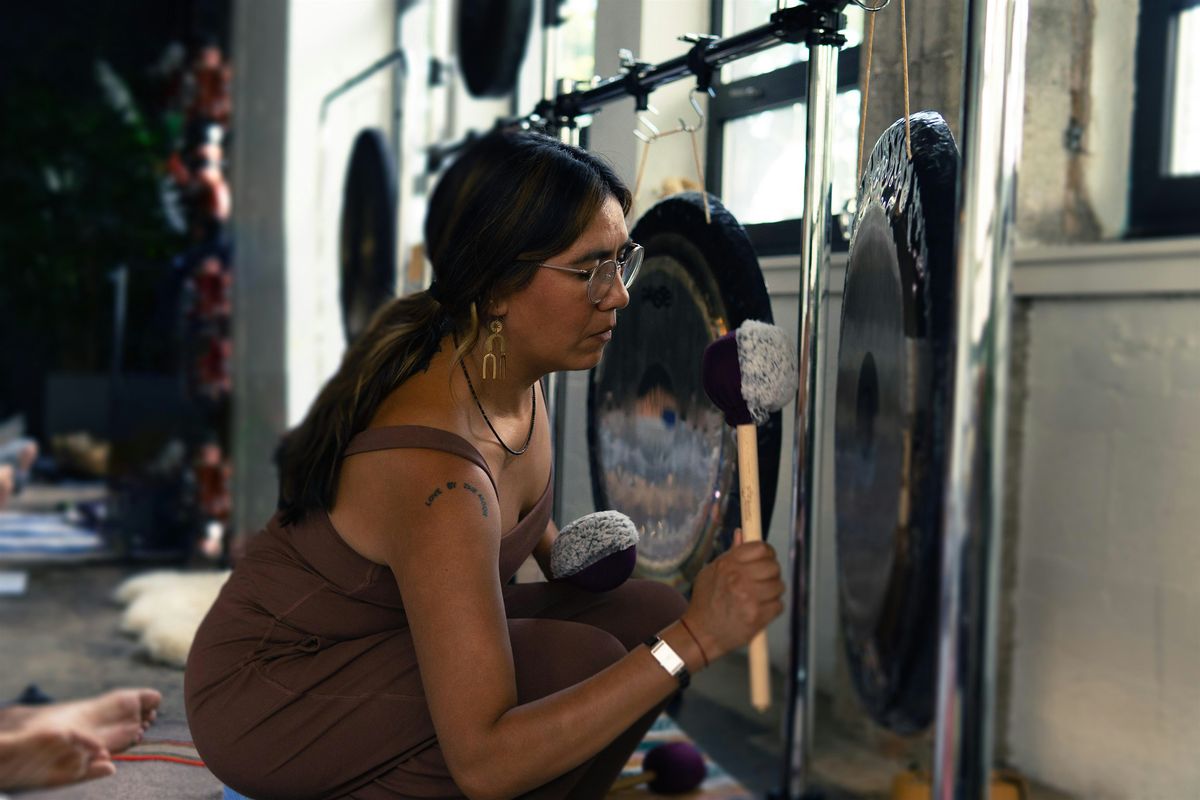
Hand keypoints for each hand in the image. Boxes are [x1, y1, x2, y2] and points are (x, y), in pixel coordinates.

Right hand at [681, 528, 784, 662]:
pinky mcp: (757, 617)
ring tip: (759, 598)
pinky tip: (759, 610)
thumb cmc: (706, 602)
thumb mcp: (711, 572)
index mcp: (728, 564)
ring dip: (772, 592)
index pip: (761, 548)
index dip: (767, 553)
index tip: (766, 559)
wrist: (700, 633)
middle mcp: (739, 578)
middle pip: (773, 567)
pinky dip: (772, 608)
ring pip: (778, 586)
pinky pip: (778, 605)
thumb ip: (730, 554)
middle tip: (762, 582)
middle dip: (771, 574)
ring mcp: (749, 598)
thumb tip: (741, 533)